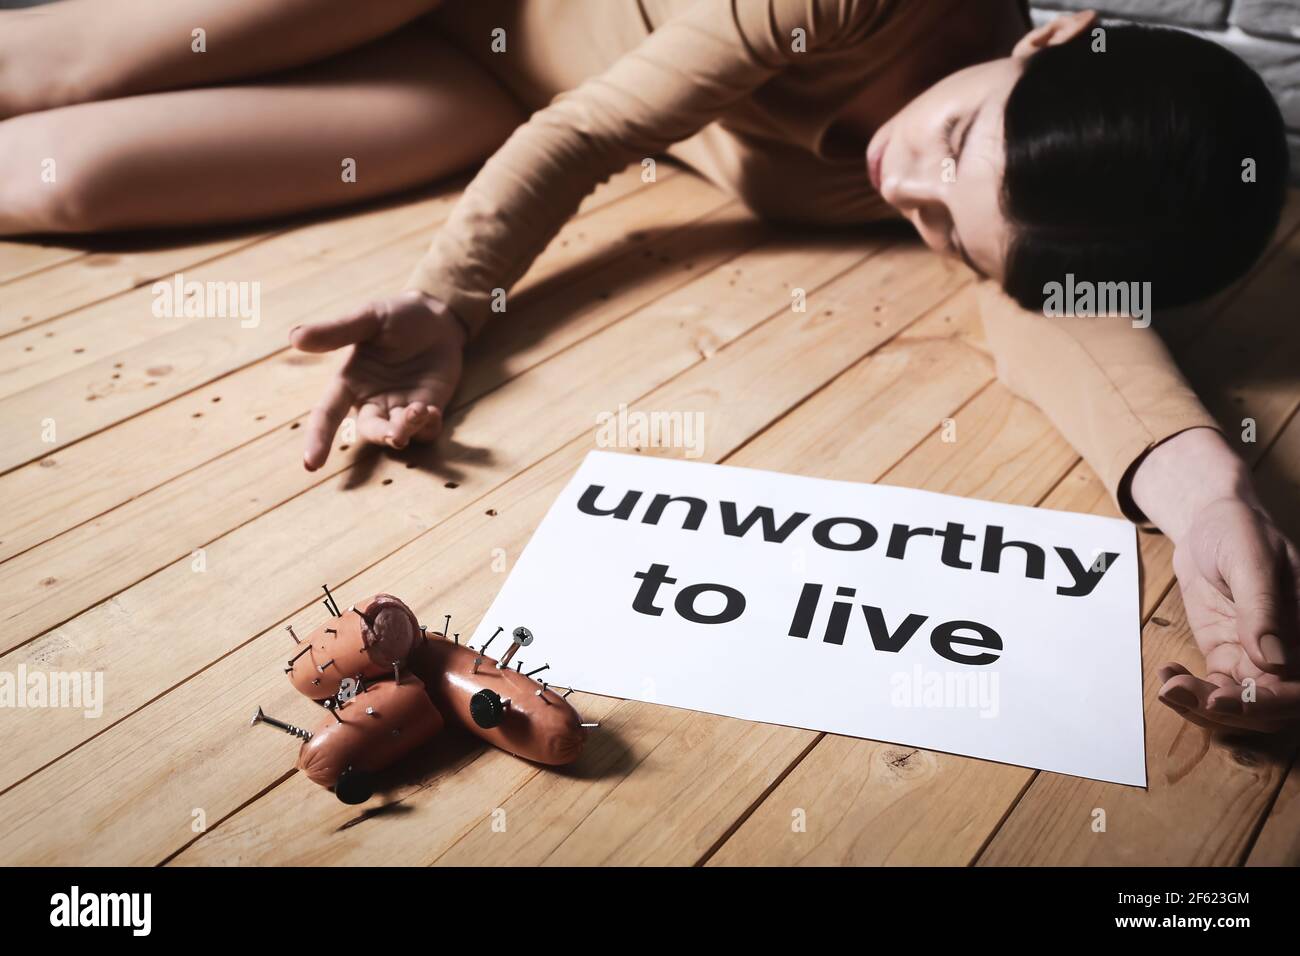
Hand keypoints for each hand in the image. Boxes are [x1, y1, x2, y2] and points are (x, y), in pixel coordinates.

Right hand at [290, 290, 466, 470]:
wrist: (437, 316)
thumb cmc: (396, 316)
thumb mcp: (367, 318)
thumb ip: (335, 331)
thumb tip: (294, 337)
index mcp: (349, 382)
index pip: (326, 415)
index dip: (318, 438)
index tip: (311, 464)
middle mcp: (372, 400)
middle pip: (368, 430)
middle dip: (381, 435)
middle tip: (395, 434)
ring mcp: (400, 407)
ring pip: (397, 435)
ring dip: (407, 430)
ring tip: (420, 410)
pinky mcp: (427, 409)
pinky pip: (425, 432)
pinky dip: (428, 427)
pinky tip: (431, 410)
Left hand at [1129, 427, 1298, 731]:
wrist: (1210, 523)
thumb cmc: (1240, 531)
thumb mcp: (1252, 560)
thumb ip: (1262, 608)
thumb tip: (1273, 660)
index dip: (1272, 702)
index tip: (1230, 700)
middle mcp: (1289, 650)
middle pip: (1270, 704)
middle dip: (1228, 710)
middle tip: (1184, 694)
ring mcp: (1257, 656)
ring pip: (1240, 702)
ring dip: (1204, 705)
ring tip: (1170, 688)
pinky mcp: (1228, 655)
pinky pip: (1215, 687)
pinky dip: (1191, 690)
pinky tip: (1169, 677)